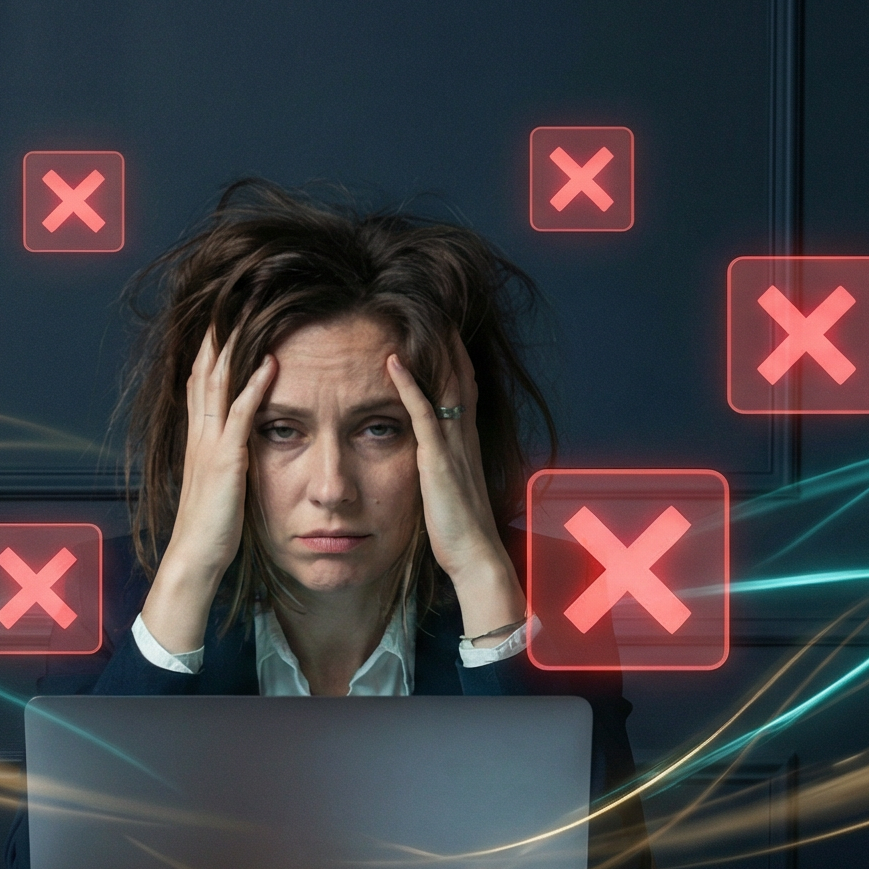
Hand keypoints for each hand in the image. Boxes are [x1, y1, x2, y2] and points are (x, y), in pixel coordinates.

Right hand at [141, 328, 275, 654]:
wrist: (194, 557)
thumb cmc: (211, 525)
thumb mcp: (218, 481)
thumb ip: (225, 455)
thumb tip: (239, 441)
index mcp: (198, 437)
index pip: (201, 380)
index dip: (209, 347)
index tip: (221, 317)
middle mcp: (200, 433)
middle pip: (205, 370)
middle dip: (217, 333)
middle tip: (229, 297)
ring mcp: (210, 444)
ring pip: (219, 383)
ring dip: (234, 346)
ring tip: (248, 312)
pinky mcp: (225, 461)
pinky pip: (241, 415)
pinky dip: (254, 386)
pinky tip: (269, 363)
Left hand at [385, 342, 521, 638]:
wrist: (476, 557)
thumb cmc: (460, 532)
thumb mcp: (449, 491)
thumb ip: (442, 469)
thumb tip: (431, 463)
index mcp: (465, 445)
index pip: (462, 391)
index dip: (454, 360)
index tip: (443, 332)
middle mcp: (463, 438)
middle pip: (459, 377)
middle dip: (449, 344)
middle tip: (437, 311)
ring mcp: (452, 447)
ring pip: (444, 386)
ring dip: (431, 351)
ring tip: (419, 318)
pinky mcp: (438, 460)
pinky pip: (421, 413)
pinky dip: (407, 384)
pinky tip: (392, 361)